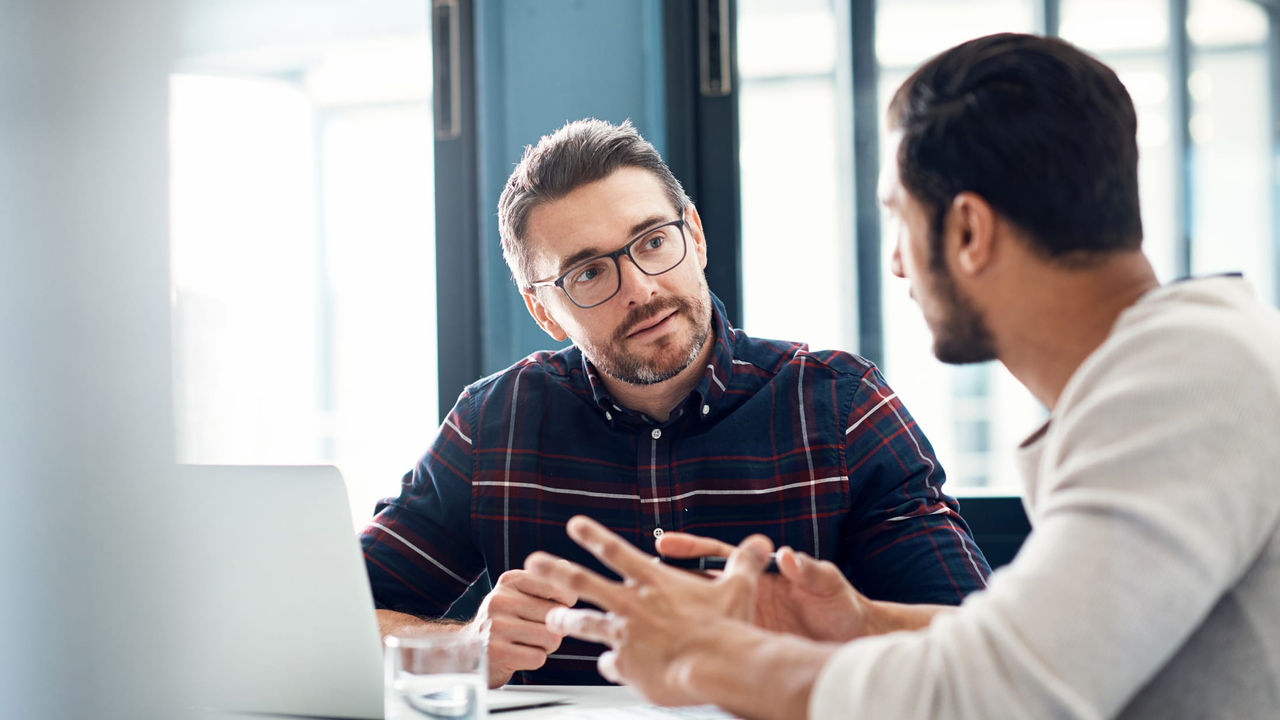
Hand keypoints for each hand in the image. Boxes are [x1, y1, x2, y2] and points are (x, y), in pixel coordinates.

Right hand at [469, 569, 576, 686]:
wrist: (468, 649)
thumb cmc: (505, 621)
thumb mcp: (519, 594)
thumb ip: (545, 582)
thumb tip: (565, 566)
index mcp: (510, 580)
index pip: (557, 588)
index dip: (564, 604)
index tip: (552, 609)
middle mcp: (500, 599)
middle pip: (556, 615)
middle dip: (554, 628)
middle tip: (536, 630)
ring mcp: (496, 626)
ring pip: (552, 638)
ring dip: (546, 646)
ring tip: (528, 643)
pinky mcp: (496, 653)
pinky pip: (539, 658)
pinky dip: (535, 660)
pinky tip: (519, 655)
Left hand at [524, 516, 774, 705]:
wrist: (718, 665)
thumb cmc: (727, 628)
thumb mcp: (738, 587)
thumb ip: (744, 563)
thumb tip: (762, 543)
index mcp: (654, 582)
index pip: (616, 551)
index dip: (593, 536)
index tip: (574, 525)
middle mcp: (633, 605)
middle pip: (583, 583)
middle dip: (555, 571)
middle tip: (533, 563)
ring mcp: (626, 635)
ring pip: (585, 624)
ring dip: (566, 622)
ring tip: (552, 620)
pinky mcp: (627, 666)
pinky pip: (611, 666)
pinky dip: (610, 666)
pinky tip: (608, 669)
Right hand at [656, 532, 876, 641]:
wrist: (854, 641)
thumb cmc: (842, 607)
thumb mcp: (828, 584)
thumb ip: (810, 569)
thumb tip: (789, 556)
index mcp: (761, 575)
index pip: (717, 556)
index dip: (690, 549)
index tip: (664, 544)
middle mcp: (747, 597)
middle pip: (697, 587)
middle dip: (666, 583)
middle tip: (635, 580)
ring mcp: (745, 623)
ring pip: (701, 618)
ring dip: (674, 618)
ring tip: (640, 621)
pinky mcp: (749, 647)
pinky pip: (717, 648)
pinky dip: (696, 651)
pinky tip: (672, 657)